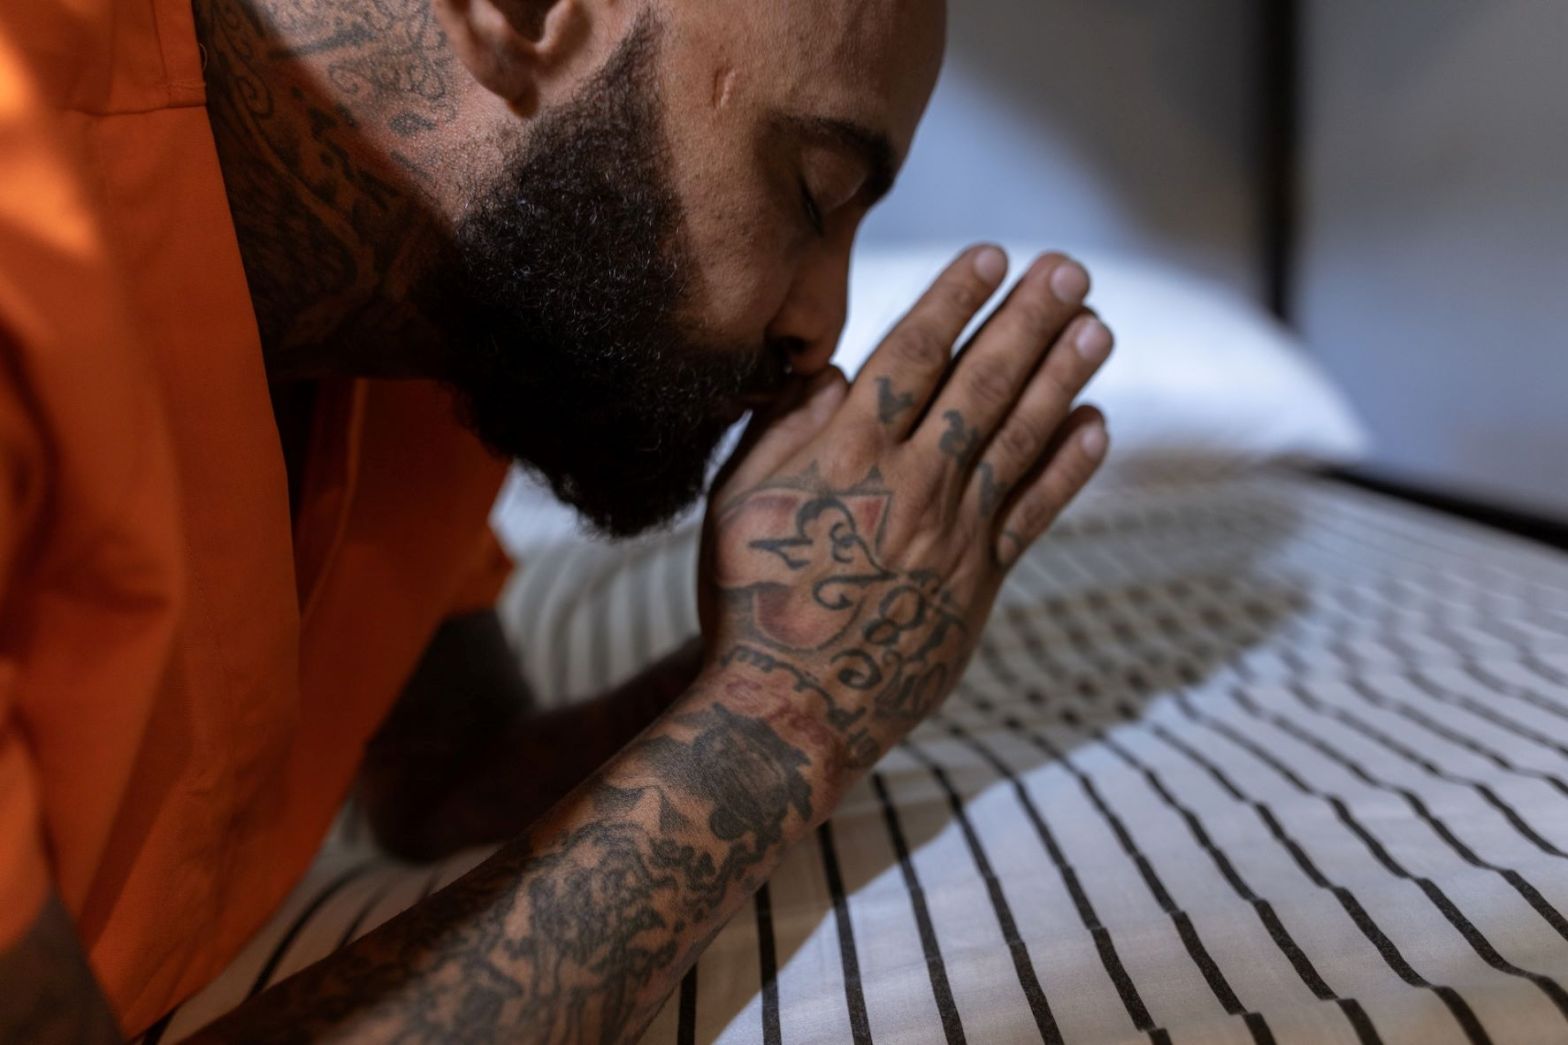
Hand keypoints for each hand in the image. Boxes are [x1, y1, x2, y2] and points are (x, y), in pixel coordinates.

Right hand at [698, 247, 1112, 767]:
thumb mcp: (736, 502)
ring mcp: (953, 534)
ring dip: (1063, 377)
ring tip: (1097, 327)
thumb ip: (785, 430)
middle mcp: (911, 485)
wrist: (786, 710)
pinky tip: (1095, 426)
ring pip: (1020, 438)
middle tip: (1069, 269)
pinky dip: (1068, 468)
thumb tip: (839, 370)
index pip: (914, 355)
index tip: (993, 256)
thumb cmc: (748, 599)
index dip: (956, 299)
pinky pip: (1034, 513)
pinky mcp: (979, 583)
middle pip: (982, 384)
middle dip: (1029, 319)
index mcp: (846, 456)